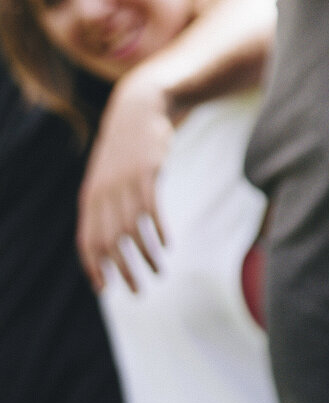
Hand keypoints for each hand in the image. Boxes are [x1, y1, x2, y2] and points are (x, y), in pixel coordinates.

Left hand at [77, 73, 175, 290]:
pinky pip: (151, 210)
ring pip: (131, 230)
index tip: (105, 290)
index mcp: (90, 199)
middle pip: (108, 243)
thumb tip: (109, 239)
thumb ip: (105, 206)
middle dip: (122, 271)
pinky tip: (168, 245)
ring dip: (145, 256)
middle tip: (137, 291)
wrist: (137, 111)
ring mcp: (124, 184)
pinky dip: (160, 231)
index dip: (94, 268)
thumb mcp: (107, 179)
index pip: (86, 242)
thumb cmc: (125, 152)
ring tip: (159, 272)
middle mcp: (103, 194)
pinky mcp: (147, 174)